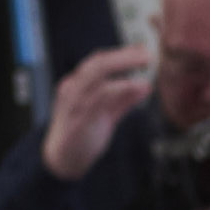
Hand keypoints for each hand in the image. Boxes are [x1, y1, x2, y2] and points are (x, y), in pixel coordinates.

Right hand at [39, 41, 153, 184]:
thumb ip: (124, 100)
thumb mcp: (106, 114)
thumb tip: (145, 86)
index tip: (142, 49)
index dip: (122, 53)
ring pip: (97, 74)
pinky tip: (138, 86)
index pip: (99, 61)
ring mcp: (75, 102)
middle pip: (97, 63)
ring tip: (145, 63)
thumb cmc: (82, 134)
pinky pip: (100, 97)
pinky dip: (121, 88)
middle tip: (147, 53)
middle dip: (123, 55)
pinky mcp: (79, 117)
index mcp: (78, 85)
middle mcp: (74, 88)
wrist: (62, 159)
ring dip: (123, 65)